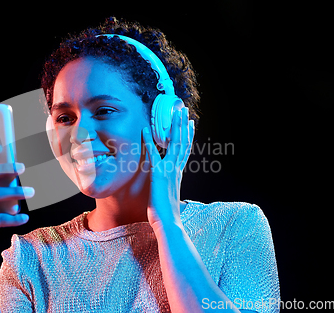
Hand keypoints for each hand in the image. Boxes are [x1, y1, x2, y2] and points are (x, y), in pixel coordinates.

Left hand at [142, 107, 194, 230]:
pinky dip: (149, 141)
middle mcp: (176, 168)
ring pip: (175, 143)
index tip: (189, 123)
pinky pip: (154, 154)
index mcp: (178, 172)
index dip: (187, 135)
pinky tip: (144, 129)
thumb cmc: (167, 214)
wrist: (169, 223)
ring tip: (175, 111)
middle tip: (183, 109)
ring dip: (174, 125)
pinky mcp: (159, 174)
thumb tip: (168, 187)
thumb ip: (169, 187)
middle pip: (182, 141)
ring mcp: (169, 170)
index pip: (185, 149)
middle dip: (183, 124)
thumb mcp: (169, 195)